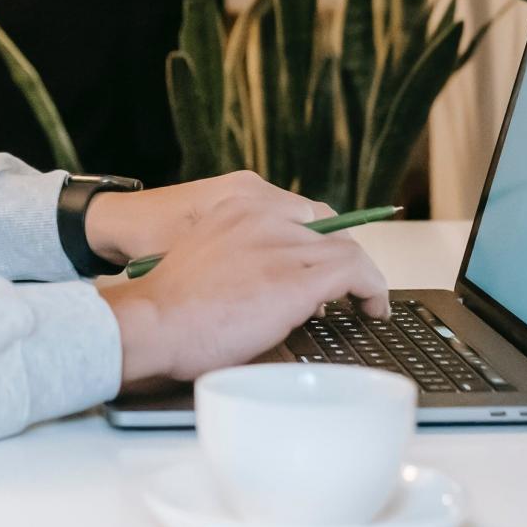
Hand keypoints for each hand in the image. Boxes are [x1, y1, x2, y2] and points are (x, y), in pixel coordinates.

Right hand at [93, 175, 389, 386]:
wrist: (153, 322)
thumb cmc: (169, 307)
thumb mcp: (206, 257)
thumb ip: (242, 256)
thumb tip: (274, 285)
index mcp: (239, 205)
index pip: (304, 213)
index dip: (325, 241)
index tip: (332, 262)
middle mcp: (265, 215)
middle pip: (331, 228)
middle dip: (346, 259)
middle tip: (355, 288)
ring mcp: (283, 244)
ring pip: (348, 250)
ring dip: (363, 278)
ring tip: (368, 301)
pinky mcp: (298, 277)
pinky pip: (355, 273)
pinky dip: (372, 290)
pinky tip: (373, 308)